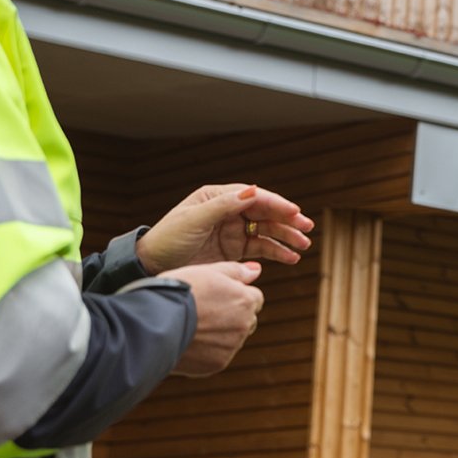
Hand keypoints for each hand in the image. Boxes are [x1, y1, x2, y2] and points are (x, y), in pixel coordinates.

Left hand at [135, 184, 313, 273]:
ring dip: (286, 238)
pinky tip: (290, 257)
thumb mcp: (193, 221)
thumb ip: (223, 206)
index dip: (276, 203)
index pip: (254, 197)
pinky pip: (261, 249)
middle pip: (265, 213)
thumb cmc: (167, 239)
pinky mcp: (233, 251)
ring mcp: (232, 232)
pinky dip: (277, 253)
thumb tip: (252, 191)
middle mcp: (228, 212)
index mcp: (217, 197)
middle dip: (287, 220)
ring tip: (303, 246)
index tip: (295, 212)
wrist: (151, 267)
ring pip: (267, 232)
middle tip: (306, 229)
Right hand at [159, 260, 263, 376]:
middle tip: (205, 311)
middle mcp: (244, 325)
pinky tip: (189, 341)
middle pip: (247, 320)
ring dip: (220, 334)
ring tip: (193, 326)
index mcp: (245, 300)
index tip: (217, 296)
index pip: (254, 298)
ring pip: (233, 339)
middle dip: (233, 316)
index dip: (236, 295)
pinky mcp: (217, 364)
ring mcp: (231, 347)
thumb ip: (236, 271)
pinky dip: (208, 350)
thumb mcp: (207, 271)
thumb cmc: (179, 291)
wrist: (155, 323)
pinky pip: (218, 355)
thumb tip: (257, 270)